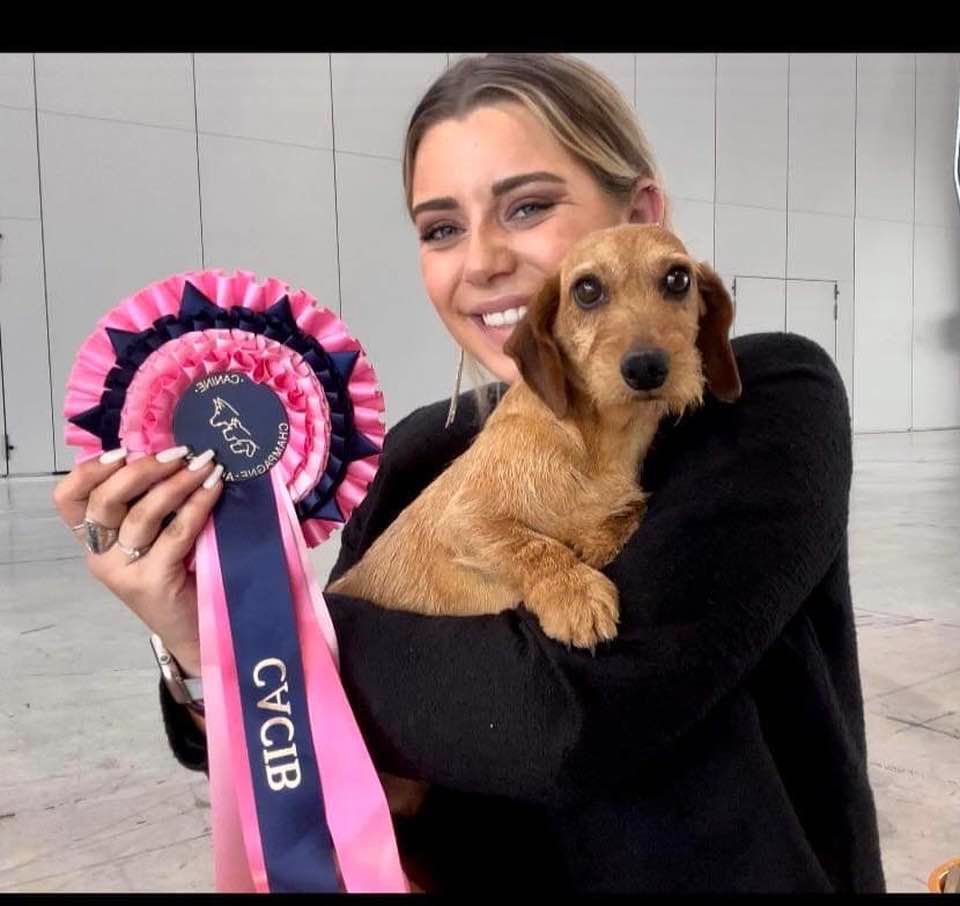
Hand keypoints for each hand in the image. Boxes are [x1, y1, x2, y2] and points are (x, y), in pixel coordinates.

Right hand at [53, 446, 223, 673]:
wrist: (196, 630)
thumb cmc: (180, 574)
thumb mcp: (156, 536)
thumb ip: (150, 503)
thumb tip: (174, 454)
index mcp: (94, 540)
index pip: (69, 499)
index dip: (89, 471)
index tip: (124, 451)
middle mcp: (100, 556)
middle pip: (103, 501)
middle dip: (142, 470)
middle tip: (179, 453)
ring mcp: (124, 571)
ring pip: (141, 514)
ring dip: (176, 483)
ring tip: (205, 465)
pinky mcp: (152, 582)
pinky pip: (175, 533)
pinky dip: (197, 505)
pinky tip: (214, 489)